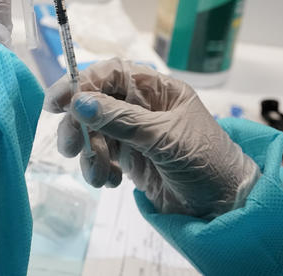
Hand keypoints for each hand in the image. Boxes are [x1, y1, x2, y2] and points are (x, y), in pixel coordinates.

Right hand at [45, 59, 260, 217]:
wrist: (224, 207)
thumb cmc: (206, 162)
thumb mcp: (164, 138)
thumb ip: (122, 120)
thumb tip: (80, 102)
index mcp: (158, 90)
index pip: (112, 74)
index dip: (82, 83)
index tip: (58, 103)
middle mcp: (144, 107)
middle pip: (96, 103)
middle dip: (80, 125)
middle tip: (72, 148)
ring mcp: (136, 134)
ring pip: (95, 132)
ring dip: (90, 153)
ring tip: (100, 177)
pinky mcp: (131, 160)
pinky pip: (102, 156)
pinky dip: (99, 169)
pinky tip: (112, 182)